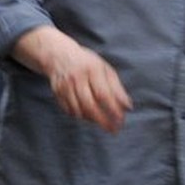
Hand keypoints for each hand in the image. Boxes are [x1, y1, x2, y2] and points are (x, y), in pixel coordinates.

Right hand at [15, 26, 130, 133]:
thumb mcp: (105, 69)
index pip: (104, 94)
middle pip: (89, 105)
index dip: (113, 109)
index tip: (121, 120)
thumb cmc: (87, 63)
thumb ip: (117, 88)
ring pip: (78, 109)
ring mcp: (64, 85)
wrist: (58, 54)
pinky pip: (69, 110)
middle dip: (103, 120)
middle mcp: (76, 78)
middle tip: (113, 129)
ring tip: (101, 122)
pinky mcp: (57, 92)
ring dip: (92, 119)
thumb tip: (127, 107)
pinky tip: (88, 116)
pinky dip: (80, 116)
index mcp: (92, 70)